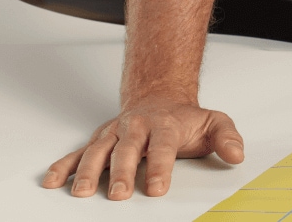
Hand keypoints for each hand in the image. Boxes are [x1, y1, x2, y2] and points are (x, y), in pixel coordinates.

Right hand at [41, 99, 242, 199]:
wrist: (160, 97)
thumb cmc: (186, 119)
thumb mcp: (214, 122)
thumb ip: (228, 137)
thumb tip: (237, 155)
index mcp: (165, 125)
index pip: (163, 147)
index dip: (161, 168)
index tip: (158, 188)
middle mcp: (136, 128)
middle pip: (127, 150)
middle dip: (122, 173)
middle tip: (118, 195)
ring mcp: (114, 133)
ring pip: (98, 151)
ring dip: (88, 171)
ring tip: (81, 192)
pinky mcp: (99, 140)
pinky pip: (78, 152)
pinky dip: (64, 166)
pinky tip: (53, 181)